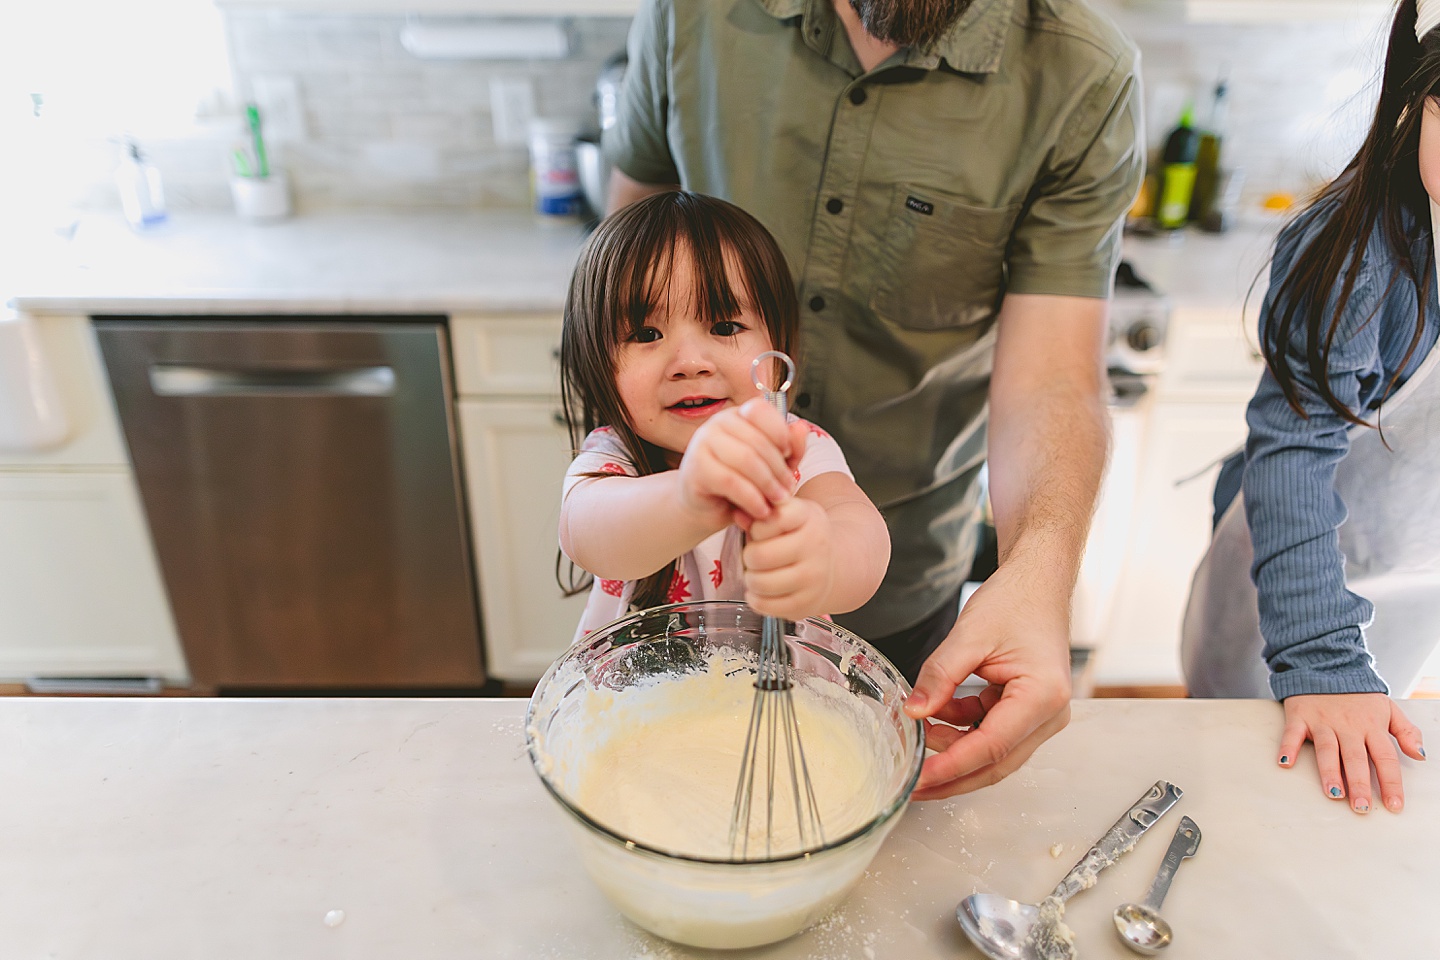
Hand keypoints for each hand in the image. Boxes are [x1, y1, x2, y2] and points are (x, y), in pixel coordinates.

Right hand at [676, 400, 803, 529]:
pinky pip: (730, 481)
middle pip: (757, 439)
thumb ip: (791, 448)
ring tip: (778, 501)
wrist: (707, 510)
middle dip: (778, 468)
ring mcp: (702, 444)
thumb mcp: (774, 466)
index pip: (760, 410)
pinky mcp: (695, 469)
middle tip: (788, 489)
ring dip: (767, 484)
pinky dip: (751, 498)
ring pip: (745, 459)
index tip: (789, 456)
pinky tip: (761, 510)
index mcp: (737, 416)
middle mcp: (716, 424)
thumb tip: (801, 427)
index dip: (779, 432)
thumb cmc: (741, 484)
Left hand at [743, 497, 834, 619]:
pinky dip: (755, 599)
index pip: (775, 519)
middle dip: (749, 557)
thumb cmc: (798, 536)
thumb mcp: (785, 515)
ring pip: (761, 583)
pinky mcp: (807, 603)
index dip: (757, 526)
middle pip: (760, 555)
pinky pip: (765, 605)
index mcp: (808, 517)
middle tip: (753, 557)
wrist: (829, 565)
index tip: (760, 530)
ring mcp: (813, 577)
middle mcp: (815, 546)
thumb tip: (739, 516)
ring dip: (751, 579)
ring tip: (756, 574)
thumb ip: (760, 514)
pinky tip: (760, 591)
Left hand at [901, 559, 1072, 800]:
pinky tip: (936, 716)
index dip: (952, 766)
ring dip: (953, 750)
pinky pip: (990, 733)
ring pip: (992, 753)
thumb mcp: (968, 636)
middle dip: (952, 776)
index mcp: (1042, 696)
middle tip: (912, 785)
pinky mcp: (1026, 710)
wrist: (1037, 583)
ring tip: (916, 739)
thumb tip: (912, 713)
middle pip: (996, 762)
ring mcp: (1041, 715)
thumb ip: (939, 676)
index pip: (991, 747)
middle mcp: (1049, 714)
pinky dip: (961, 730)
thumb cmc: (1015, 601)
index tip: (919, 778)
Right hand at [1278, 693, 1425, 813]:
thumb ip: (1406, 732)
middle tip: (1361, 808)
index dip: (1391, 783)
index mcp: (1371, 726)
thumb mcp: (1389, 708)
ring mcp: (1322, 721)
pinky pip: (1292, 733)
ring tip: (1334, 794)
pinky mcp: (1300, 716)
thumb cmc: (1358, 695)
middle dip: (1360, 784)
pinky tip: (1286, 762)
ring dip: (1330, 772)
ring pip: (1327, 750)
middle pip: (1355, 758)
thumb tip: (1420, 755)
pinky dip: (1288, 747)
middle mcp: (1348, 726)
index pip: (1385, 758)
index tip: (1394, 805)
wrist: (1326, 666)